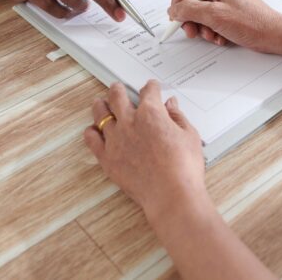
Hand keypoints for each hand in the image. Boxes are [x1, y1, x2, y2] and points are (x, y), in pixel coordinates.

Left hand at [84, 81, 206, 221]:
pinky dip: (92, 132)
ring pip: (100, 114)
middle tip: (118, 88)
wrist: (172, 194)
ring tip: (100, 103)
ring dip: (101, 105)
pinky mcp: (107, 158)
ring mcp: (115, 140)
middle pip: (117, 96)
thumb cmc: (184, 167)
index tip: (151, 87)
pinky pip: (91, 139)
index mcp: (151, 113)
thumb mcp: (189, 136)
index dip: (151, 87)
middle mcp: (130, 122)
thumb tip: (171, 105)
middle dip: (118, 89)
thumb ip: (177, 117)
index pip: (148, 92)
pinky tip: (93, 130)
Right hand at [167, 0, 281, 52]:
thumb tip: (174, 10)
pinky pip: (209, 20)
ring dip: (201, 27)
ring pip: (199, 12)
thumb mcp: (215, 16)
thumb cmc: (253, 23)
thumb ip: (189, 10)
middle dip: (190, 17)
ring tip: (211, 35)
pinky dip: (211, 30)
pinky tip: (220, 37)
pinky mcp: (227, 12)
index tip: (178, 15)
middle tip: (192, 30)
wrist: (273, 36)